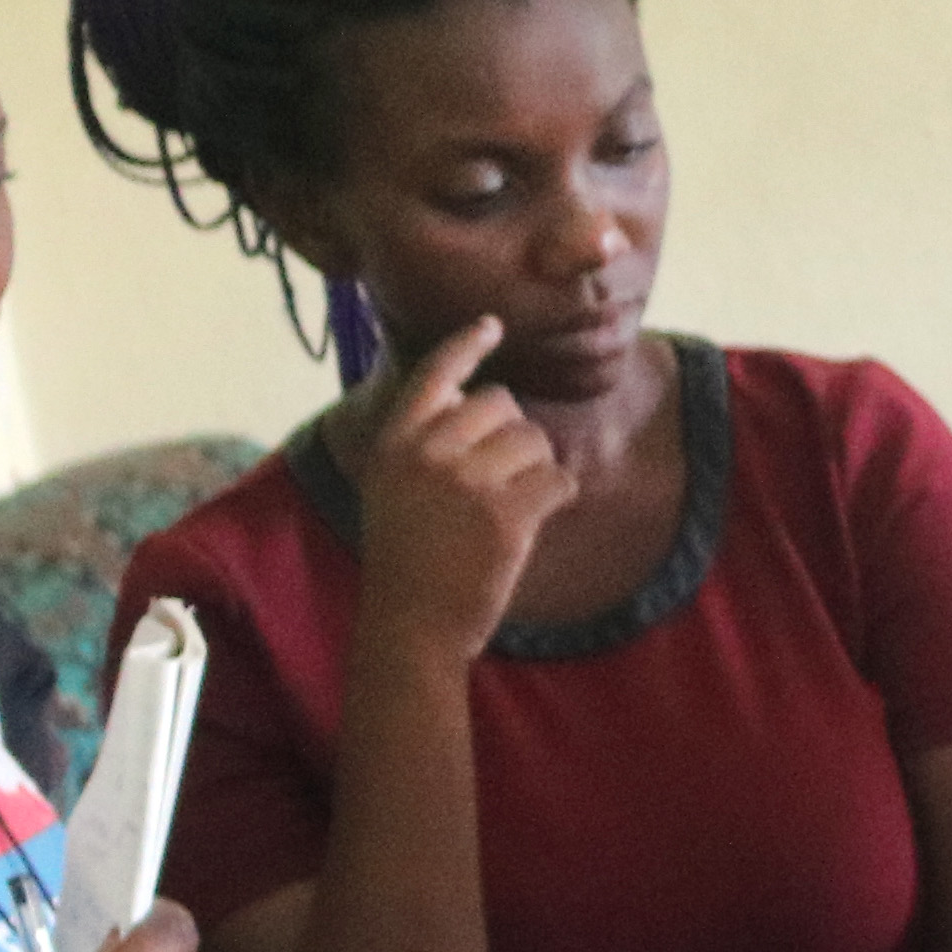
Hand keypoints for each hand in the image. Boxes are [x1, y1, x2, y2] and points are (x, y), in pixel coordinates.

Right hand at [346, 315, 575, 664]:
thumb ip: (423, 448)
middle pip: (500, 403)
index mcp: (395, 444)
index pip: (433, 375)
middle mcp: (427, 452)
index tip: (491, 326)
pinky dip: (560, 495)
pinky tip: (540, 516)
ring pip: (534, 439)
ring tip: (515, 505)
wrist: (410, 626)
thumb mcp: (392, 491)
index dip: (466, 346)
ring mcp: (466, 482)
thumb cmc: (407, 564)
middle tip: (505, 477)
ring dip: (538, 467)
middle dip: (515, 433)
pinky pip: (558, 479)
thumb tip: (479, 406)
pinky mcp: (506, 515)